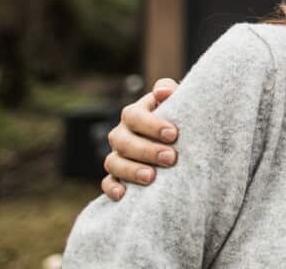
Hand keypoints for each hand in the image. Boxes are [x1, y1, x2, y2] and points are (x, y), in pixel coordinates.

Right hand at [101, 78, 179, 199]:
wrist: (179, 141)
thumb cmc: (178, 118)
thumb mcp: (177, 102)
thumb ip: (170, 91)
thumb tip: (163, 91)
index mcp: (134, 114)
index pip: (134, 116)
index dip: (151, 125)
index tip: (174, 134)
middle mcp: (122, 134)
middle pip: (123, 141)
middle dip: (147, 150)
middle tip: (171, 158)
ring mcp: (117, 155)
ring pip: (113, 162)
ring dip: (131, 170)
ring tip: (151, 177)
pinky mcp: (116, 176)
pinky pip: (107, 183)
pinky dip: (112, 188)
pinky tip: (123, 194)